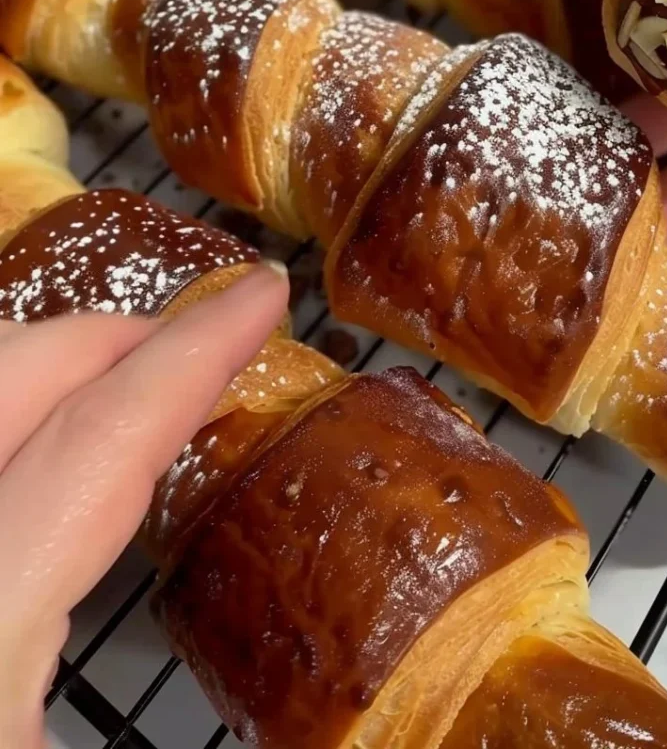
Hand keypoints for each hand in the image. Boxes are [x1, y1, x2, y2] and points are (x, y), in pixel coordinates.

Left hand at [0, 266, 287, 748]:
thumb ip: (129, 690)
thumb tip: (300, 724)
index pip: (96, 445)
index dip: (191, 357)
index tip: (260, 298)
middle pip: (7, 382)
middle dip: (113, 338)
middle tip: (200, 341)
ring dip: (44, 373)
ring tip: (122, 385)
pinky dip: (2, 431)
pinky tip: (26, 459)